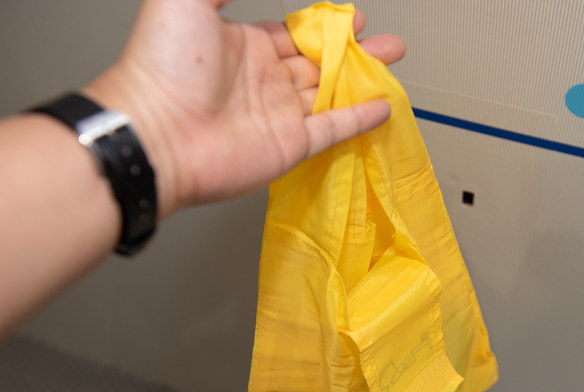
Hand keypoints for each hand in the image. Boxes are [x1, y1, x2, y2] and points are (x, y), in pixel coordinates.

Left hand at [85, 0, 404, 218]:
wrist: (155, 135)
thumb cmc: (161, 64)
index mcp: (242, 46)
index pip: (294, 33)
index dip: (325, 25)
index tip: (355, 17)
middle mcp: (262, 80)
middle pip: (319, 62)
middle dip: (353, 51)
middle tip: (384, 42)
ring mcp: (278, 115)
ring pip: (330, 93)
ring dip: (362, 79)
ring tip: (392, 62)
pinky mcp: (289, 146)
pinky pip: (332, 129)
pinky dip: (359, 118)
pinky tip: (382, 106)